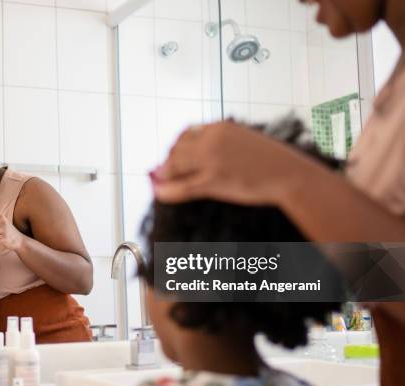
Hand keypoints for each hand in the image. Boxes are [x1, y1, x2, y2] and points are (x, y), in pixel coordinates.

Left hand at [151, 121, 305, 204]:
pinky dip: (168, 190)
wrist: (290, 174)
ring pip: (176, 165)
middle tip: (164, 172)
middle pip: (177, 148)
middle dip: (169, 160)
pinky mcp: (214, 181)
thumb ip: (221, 143)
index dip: (177, 146)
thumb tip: (198, 153)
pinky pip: (183, 186)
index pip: (186, 133)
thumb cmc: (272, 160)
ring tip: (161, 182)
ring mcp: (212, 160)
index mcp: (220, 127)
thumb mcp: (244, 141)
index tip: (174, 156)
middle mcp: (212, 140)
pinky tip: (161, 193)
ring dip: (165, 174)